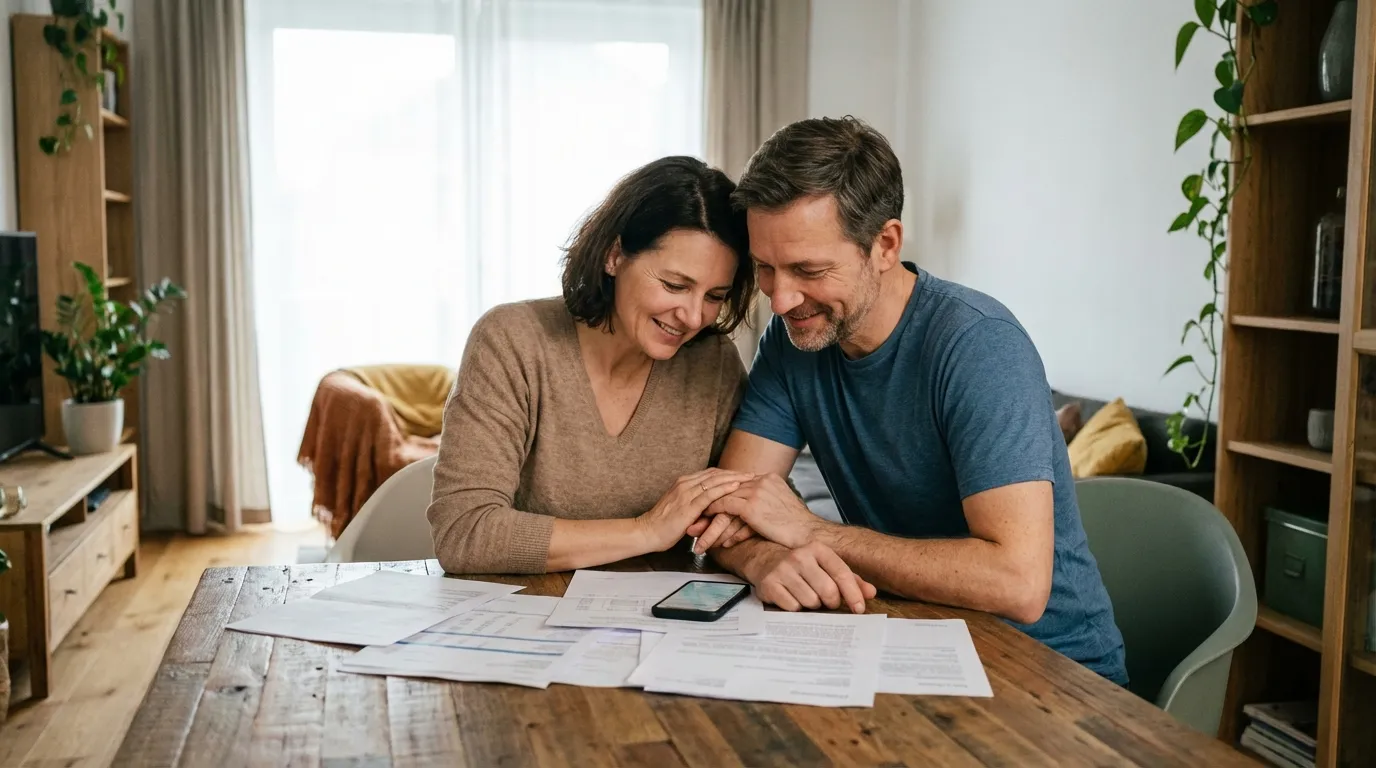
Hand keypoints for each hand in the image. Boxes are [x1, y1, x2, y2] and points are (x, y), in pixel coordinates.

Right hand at [635, 469, 754, 551]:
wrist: (647, 532)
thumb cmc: (663, 525)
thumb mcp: (681, 509)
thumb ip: (695, 505)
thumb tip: (711, 508)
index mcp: (683, 483)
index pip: (711, 474)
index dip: (728, 473)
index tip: (743, 474)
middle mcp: (685, 483)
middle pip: (715, 474)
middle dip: (735, 473)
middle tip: (752, 473)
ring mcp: (686, 493)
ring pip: (714, 480)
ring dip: (734, 478)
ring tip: (750, 478)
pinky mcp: (687, 505)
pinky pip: (709, 494)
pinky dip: (724, 488)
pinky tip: (736, 487)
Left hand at [700, 473, 828, 548]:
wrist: (808, 534)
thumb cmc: (795, 526)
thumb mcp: (778, 506)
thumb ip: (761, 502)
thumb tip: (743, 510)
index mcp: (767, 477)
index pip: (736, 482)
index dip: (720, 494)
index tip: (706, 503)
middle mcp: (760, 479)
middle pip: (726, 489)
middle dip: (709, 503)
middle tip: (694, 513)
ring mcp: (755, 491)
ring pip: (722, 498)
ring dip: (708, 514)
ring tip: (697, 527)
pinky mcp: (751, 505)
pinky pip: (724, 507)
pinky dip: (713, 515)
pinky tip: (705, 523)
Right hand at [743, 540, 876, 612]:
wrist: (764, 560)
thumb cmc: (802, 567)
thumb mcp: (825, 567)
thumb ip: (850, 579)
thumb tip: (871, 593)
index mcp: (817, 549)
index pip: (841, 573)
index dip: (853, 594)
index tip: (859, 609)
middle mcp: (799, 556)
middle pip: (828, 591)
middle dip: (831, 602)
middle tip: (827, 601)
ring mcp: (782, 570)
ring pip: (810, 602)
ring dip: (812, 605)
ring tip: (806, 596)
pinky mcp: (769, 584)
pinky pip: (793, 608)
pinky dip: (795, 608)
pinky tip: (791, 598)